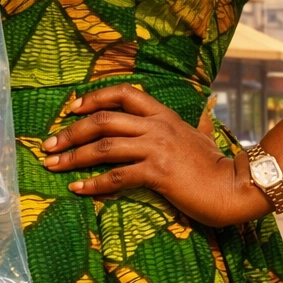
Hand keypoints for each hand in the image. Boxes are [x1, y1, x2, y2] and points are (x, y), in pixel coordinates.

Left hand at [41, 84, 272, 226]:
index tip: (71, 109)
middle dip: (71, 132)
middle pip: (103, 120)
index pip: (122, 92)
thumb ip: (184, 122)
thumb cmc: (212, 164)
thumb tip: (197, 108)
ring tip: (53, 166)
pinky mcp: (158, 173)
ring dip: (73, 157)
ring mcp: (156, 148)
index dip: (93, 98)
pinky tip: (78, 189)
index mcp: (162, 113)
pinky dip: (94, 184)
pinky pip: (117, 176)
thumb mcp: (196, 133)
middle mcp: (156, 126)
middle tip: (48, 146)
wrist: (234, 186)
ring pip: (104, 147)